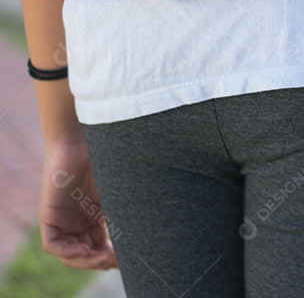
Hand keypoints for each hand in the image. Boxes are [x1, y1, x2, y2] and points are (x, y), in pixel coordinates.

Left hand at [39, 140, 117, 270]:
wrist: (87, 137)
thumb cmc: (109, 157)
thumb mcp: (122, 190)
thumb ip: (130, 210)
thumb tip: (158, 231)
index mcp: (95, 216)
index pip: (100, 246)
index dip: (112, 257)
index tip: (128, 260)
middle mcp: (78, 221)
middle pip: (85, 254)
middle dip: (100, 262)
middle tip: (116, 261)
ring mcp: (62, 218)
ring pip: (68, 253)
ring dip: (85, 261)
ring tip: (103, 258)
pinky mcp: (49, 214)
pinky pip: (52, 244)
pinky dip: (67, 252)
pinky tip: (83, 250)